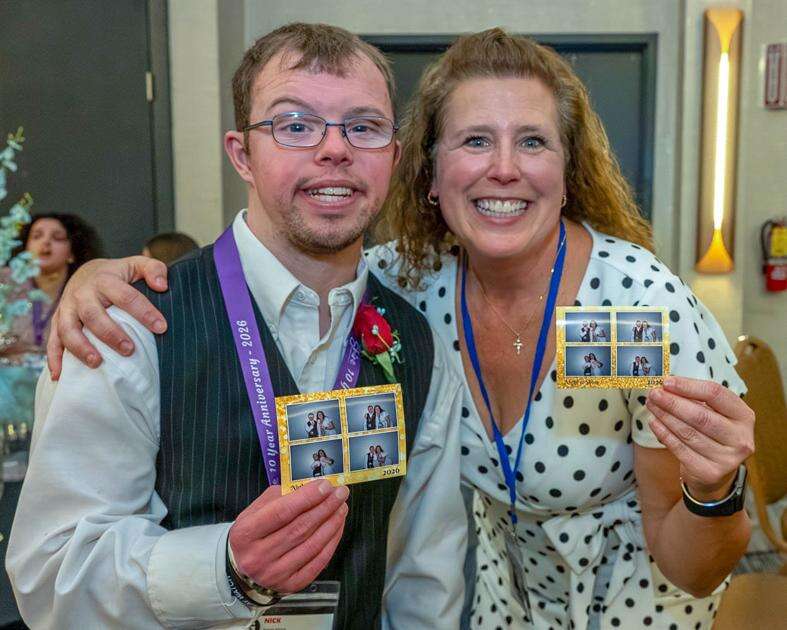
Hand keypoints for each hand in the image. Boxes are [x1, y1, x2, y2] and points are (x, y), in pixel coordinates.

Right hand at [47, 257, 169, 378]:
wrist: (87, 272)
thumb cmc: (119, 274)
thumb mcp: (137, 265)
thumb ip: (154, 269)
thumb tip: (162, 285)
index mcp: (105, 280)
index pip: (126, 296)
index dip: (144, 312)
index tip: (161, 327)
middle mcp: (82, 294)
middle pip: (93, 315)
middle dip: (110, 334)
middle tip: (130, 350)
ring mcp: (67, 308)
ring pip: (68, 329)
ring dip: (81, 347)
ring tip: (97, 363)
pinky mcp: (57, 321)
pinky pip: (52, 341)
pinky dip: (54, 358)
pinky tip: (60, 375)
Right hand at [229, 480, 348, 592]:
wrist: (244, 567)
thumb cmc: (253, 533)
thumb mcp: (254, 510)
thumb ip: (279, 496)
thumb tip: (310, 487)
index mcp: (245, 534)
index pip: (281, 512)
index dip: (307, 497)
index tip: (325, 486)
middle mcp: (258, 556)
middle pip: (300, 528)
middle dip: (325, 507)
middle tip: (340, 493)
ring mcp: (274, 573)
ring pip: (312, 545)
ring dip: (332, 523)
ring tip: (342, 507)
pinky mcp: (291, 584)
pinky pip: (318, 562)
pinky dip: (332, 542)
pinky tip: (337, 526)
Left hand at [646, 376, 754, 501]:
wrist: (716, 471)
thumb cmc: (712, 434)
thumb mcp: (713, 413)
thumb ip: (694, 399)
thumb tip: (665, 387)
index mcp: (744, 415)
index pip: (716, 394)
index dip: (689, 386)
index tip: (667, 381)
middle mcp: (741, 438)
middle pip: (701, 416)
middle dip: (673, 403)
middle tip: (654, 394)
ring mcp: (727, 458)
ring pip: (689, 433)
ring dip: (665, 417)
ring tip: (651, 405)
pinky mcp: (710, 472)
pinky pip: (681, 449)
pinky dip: (664, 434)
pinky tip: (654, 423)